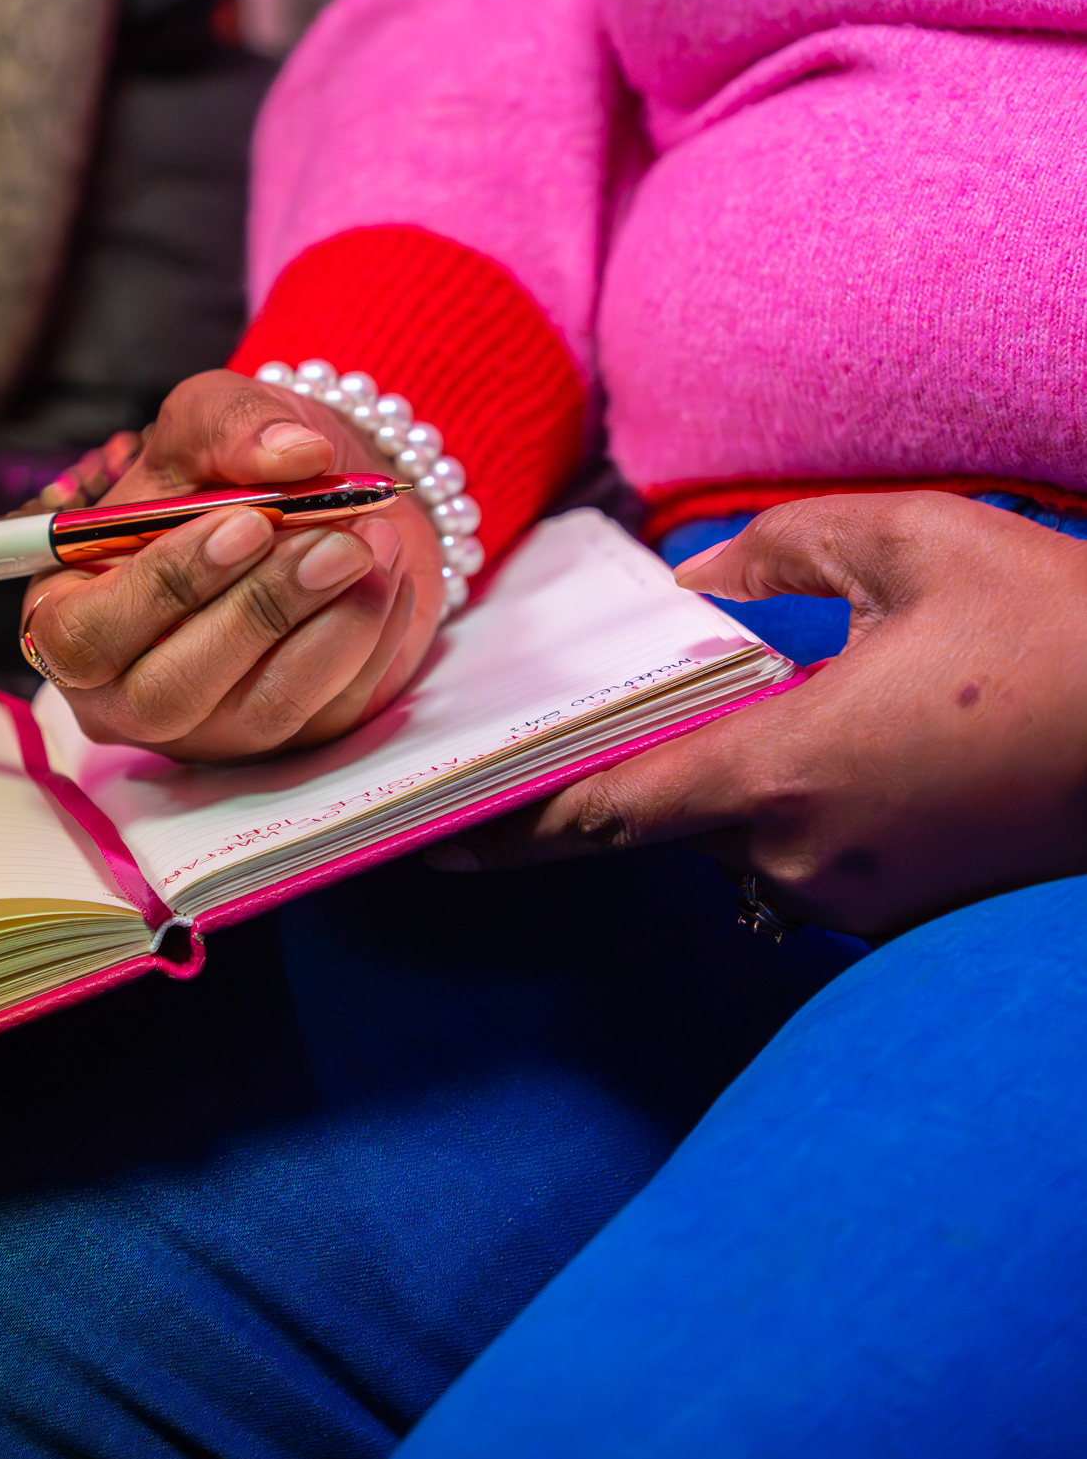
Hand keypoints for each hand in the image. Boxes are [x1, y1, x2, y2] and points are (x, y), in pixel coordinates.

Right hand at [21, 370, 443, 760]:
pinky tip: (390, 573)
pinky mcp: (290, 738)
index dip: (162, 587)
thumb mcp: (212, 415)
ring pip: (262, 709)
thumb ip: (233, 424)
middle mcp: (128, 689)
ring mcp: (211, 726)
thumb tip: (294, 455)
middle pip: (169, 692)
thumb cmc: (233, 466)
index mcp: (72, 612)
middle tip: (335, 538)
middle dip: (259, 611)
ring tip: (374, 542)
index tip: (246, 522)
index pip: (84, 638)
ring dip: (330, 627)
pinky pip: (332, 710)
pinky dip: (371, 637)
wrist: (318, 499)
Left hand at [432, 493, 1086, 938]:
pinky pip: (806, 852)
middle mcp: (803, 860)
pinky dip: (801, 799)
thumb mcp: (911, 546)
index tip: (435, 836)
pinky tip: (872, 736)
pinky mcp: (898, 912)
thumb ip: (774, 554)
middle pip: (673, 813)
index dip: (510, 827)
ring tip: (835, 691)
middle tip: (687, 685)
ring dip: (748, 770)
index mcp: (784, 772)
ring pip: (744, 831)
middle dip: (661, 753)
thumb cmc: (1058, 634)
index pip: (604, 814)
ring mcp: (855, 901)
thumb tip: (690, 583)